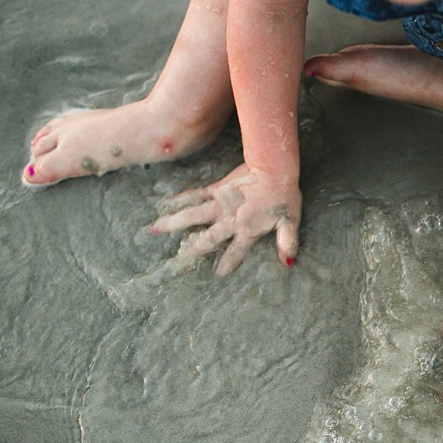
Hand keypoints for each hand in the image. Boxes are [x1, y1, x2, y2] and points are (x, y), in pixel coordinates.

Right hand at [149, 162, 300, 276]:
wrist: (274, 167)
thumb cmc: (284, 194)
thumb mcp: (290, 221)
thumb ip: (287, 242)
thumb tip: (288, 264)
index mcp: (247, 230)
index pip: (235, 253)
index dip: (227, 264)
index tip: (215, 276)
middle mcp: (229, 220)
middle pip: (207, 239)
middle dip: (192, 252)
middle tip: (175, 263)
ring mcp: (220, 204)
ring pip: (192, 216)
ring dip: (173, 224)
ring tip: (152, 231)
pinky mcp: (217, 188)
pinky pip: (194, 195)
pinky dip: (179, 199)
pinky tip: (163, 203)